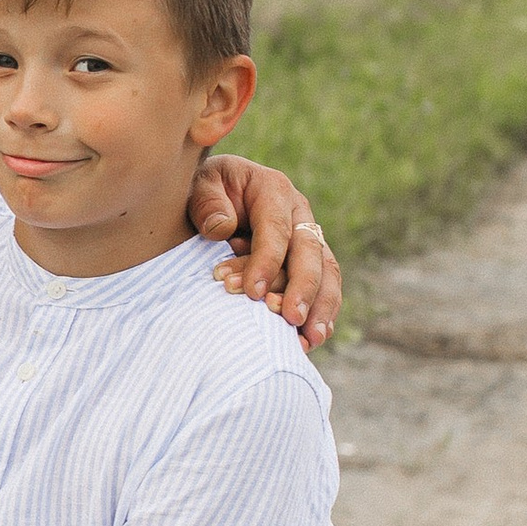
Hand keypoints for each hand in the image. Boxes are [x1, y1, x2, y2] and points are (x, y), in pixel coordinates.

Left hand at [190, 154, 339, 347]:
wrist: (217, 192)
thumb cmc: (206, 190)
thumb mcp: (199, 185)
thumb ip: (207, 203)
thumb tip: (221, 228)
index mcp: (274, 191)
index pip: (276, 229)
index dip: (266, 261)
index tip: (252, 292)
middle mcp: (298, 215)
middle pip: (311, 253)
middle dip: (302, 288)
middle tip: (289, 318)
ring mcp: (307, 240)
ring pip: (327, 273)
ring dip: (320, 307)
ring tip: (308, 339)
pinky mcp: (308, 263)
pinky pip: (325, 288)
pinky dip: (321, 315)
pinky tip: (310, 340)